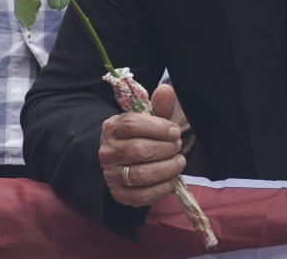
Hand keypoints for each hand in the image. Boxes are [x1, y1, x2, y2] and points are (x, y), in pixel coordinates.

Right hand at [99, 84, 185, 206]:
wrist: (127, 160)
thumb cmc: (143, 135)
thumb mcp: (150, 118)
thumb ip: (159, 106)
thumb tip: (166, 90)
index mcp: (112, 127)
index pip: (132, 124)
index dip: (158, 128)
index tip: (175, 131)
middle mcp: (107, 151)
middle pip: (139, 150)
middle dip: (166, 149)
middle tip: (178, 146)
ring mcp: (111, 175)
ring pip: (141, 175)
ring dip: (167, 168)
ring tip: (179, 161)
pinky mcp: (119, 194)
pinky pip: (141, 196)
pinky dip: (162, 188)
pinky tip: (172, 178)